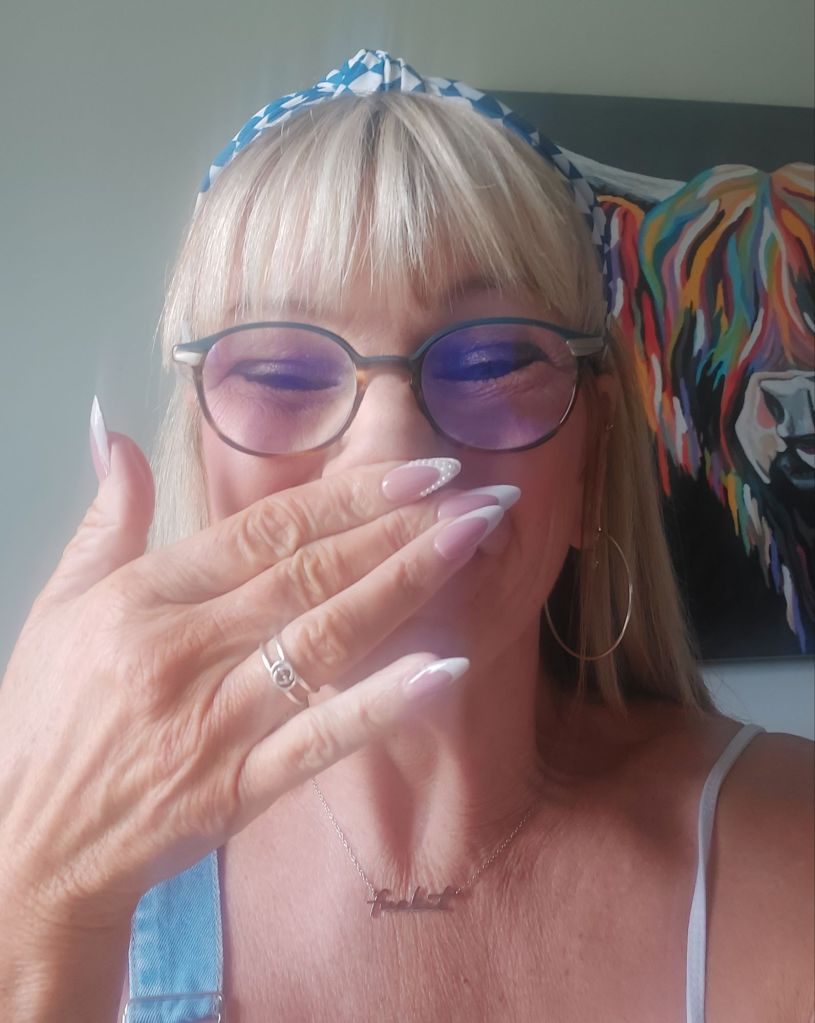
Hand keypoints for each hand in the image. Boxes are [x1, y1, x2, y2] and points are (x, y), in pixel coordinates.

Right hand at [0, 428, 504, 935]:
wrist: (25, 850)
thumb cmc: (46, 719)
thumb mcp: (59, 606)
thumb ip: (106, 519)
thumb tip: (112, 434)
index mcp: (141, 599)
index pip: (263, 530)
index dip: (348, 496)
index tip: (421, 471)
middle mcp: (181, 653)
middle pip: (310, 576)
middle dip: (402, 528)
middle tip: (480, 497)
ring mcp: (212, 725)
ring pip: (324, 643)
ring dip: (407, 588)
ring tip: (473, 545)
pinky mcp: (233, 791)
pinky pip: (318, 742)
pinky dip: (381, 705)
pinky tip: (442, 669)